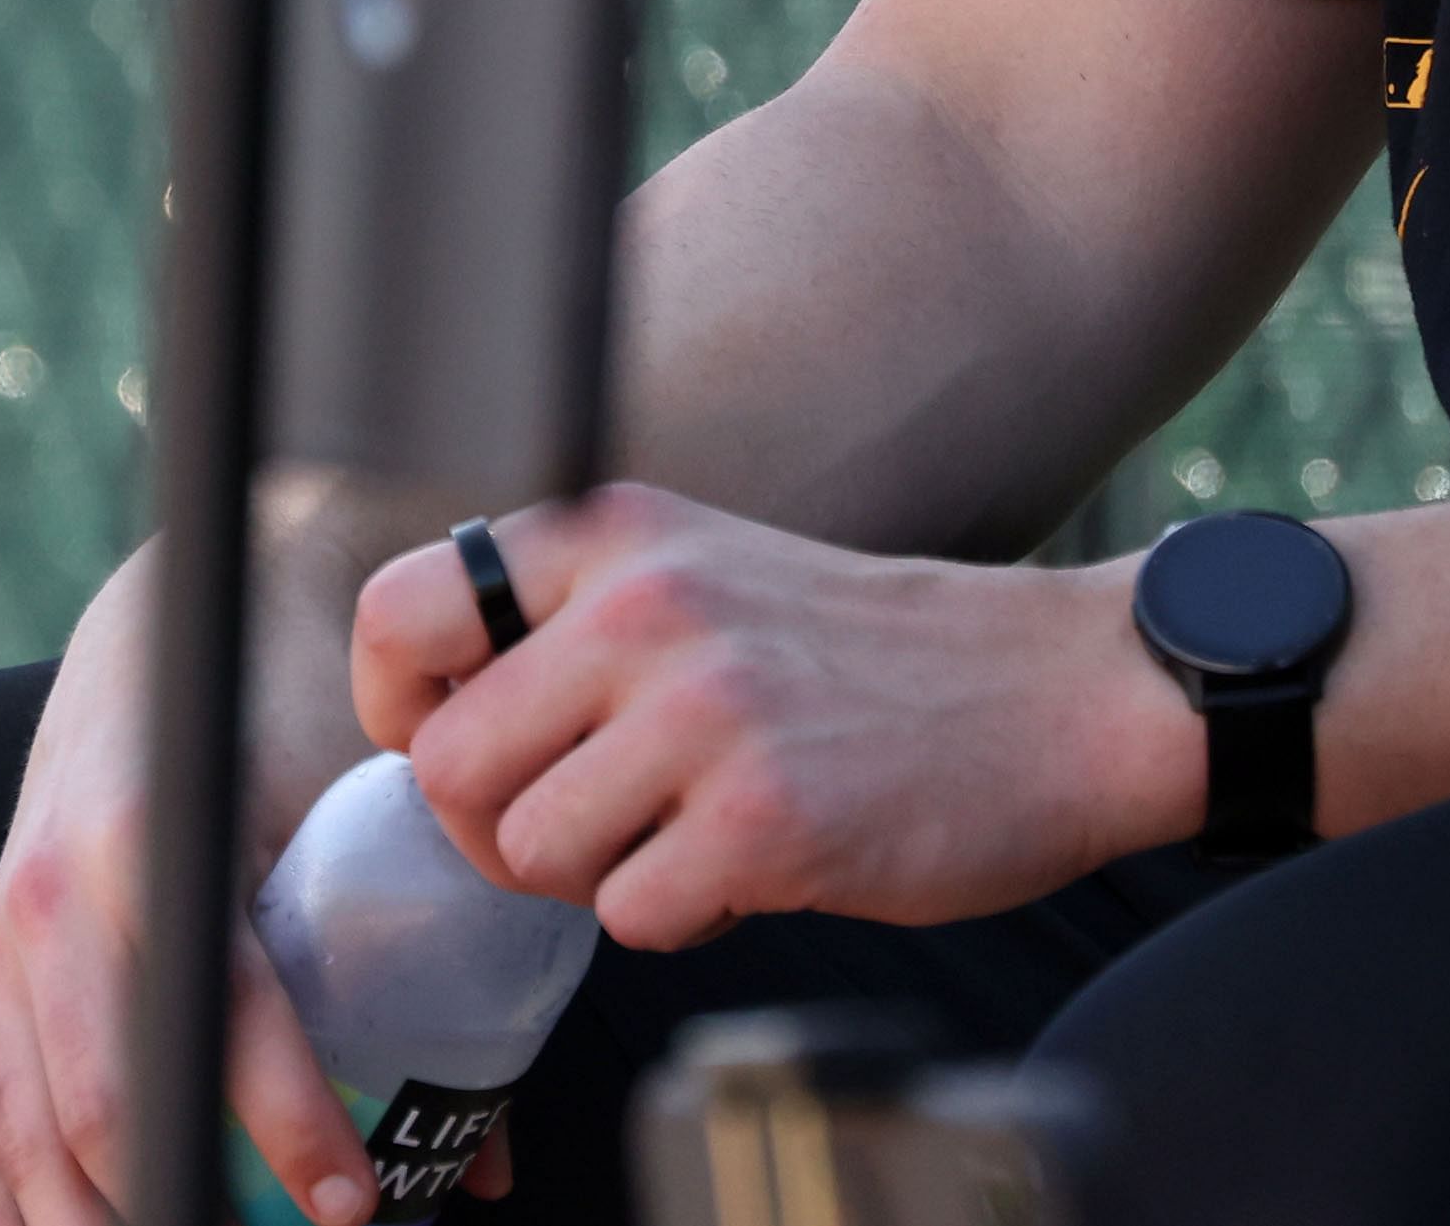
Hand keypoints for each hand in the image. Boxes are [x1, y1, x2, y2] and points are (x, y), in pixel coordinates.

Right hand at [0, 550, 384, 1225]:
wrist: (163, 621)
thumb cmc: (276, 703)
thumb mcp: (363, 805)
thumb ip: (430, 970)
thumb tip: (484, 1163)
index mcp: (157, 837)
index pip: (222, 1013)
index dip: (285, 1126)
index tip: (353, 1205)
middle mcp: (59, 897)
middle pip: (102, 1108)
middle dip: (180, 1205)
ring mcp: (6, 941)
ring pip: (24, 1138)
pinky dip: (15, 1209)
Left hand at [349, 486, 1189, 953]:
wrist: (1051, 692)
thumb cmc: (859, 653)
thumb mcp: (697, 569)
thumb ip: (568, 616)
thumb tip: (427, 716)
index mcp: (614, 531)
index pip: (398, 611)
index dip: (399, 708)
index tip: (457, 746)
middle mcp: (645, 604)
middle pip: (445, 768)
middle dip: (498, 829)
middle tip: (584, 828)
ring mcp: (705, 712)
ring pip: (527, 856)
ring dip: (592, 877)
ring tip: (682, 835)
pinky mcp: (764, 821)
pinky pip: (630, 918)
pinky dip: (678, 917)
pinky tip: (749, 864)